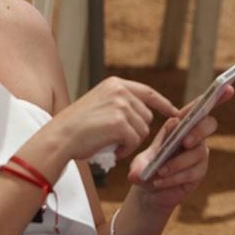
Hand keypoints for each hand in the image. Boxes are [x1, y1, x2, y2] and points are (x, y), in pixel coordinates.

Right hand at [53, 77, 177, 161]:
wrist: (60, 137)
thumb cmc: (77, 128)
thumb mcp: (100, 104)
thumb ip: (121, 104)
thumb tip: (146, 115)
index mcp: (115, 84)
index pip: (148, 92)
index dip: (163, 103)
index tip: (174, 112)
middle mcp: (120, 90)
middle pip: (147, 116)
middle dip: (137, 132)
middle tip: (119, 141)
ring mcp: (120, 105)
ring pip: (142, 130)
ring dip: (130, 142)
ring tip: (112, 144)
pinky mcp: (119, 122)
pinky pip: (134, 141)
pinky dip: (126, 150)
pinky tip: (112, 150)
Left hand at [127, 85, 233, 209]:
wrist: (149, 193)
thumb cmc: (147, 170)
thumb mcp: (142, 162)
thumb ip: (143, 162)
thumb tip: (149, 158)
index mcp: (180, 125)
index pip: (198, 108)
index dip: (215, 97)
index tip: (228, 88)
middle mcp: (193, 136)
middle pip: (208, 124)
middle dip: (199, 131)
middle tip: (185, 142)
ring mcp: (198, 154)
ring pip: (197, 152)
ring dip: (177, 163)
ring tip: (159, 173)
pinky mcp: (199, 171)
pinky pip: (192, 172)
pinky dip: (174, 177)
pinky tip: (160, 183)